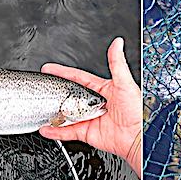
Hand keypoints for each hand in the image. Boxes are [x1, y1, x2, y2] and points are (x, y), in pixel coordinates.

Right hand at [39, 37, 141, 176]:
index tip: (49, 68)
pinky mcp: (87, 132)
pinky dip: (56, 131)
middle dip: (57, 93)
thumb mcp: (125, 83)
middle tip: (44, 89)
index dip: (63, 72)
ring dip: (54, 113)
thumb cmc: (136, 110)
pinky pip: (68, 131)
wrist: (138, 136)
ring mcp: (89, 118)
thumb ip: (117, 62)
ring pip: (67, 114)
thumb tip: (117, 43)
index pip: (78, 77)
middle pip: (70, 96)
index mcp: (102, 89)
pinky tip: (46, 129)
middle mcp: (94, 103)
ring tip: (42, 109)